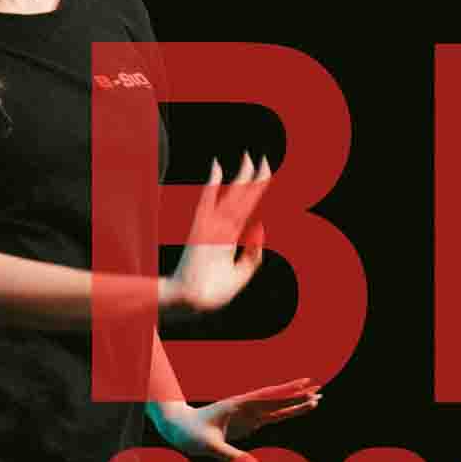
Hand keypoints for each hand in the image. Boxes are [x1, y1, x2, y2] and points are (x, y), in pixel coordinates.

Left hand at [153, 379, 322, 461]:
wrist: (177, 427)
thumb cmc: (190, 433)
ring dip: (295, 404)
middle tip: (321, 391)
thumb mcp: (210, 447)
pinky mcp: (245, 423)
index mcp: (238, 406)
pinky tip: (295, 410)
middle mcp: (245, 407)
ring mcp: (246, 415)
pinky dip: (284, 413)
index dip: (289, 393)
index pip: (269, 398)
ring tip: (315, 401)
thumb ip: (232, 458)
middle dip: (299, 396)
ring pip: (276, 408)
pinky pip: (270, 417)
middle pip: (278, 400)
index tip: (307, 387)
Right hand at [166, 153, 270, 315]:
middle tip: (262, 158)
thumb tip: (260, 229)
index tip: (266, 173)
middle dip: (252, 179)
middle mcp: (221, 229)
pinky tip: (217, 168)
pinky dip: (211, 186)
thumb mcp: (241, 273)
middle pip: (241, 199)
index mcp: (229, 238)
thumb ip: (253, 254)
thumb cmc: (214, 292)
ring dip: (240, 179)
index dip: (256, 191)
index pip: (245, 208)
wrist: (194, 302)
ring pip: (230, 198)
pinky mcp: (201, 231)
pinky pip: (207, 203)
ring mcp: (211, 228)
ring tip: (249, 159)